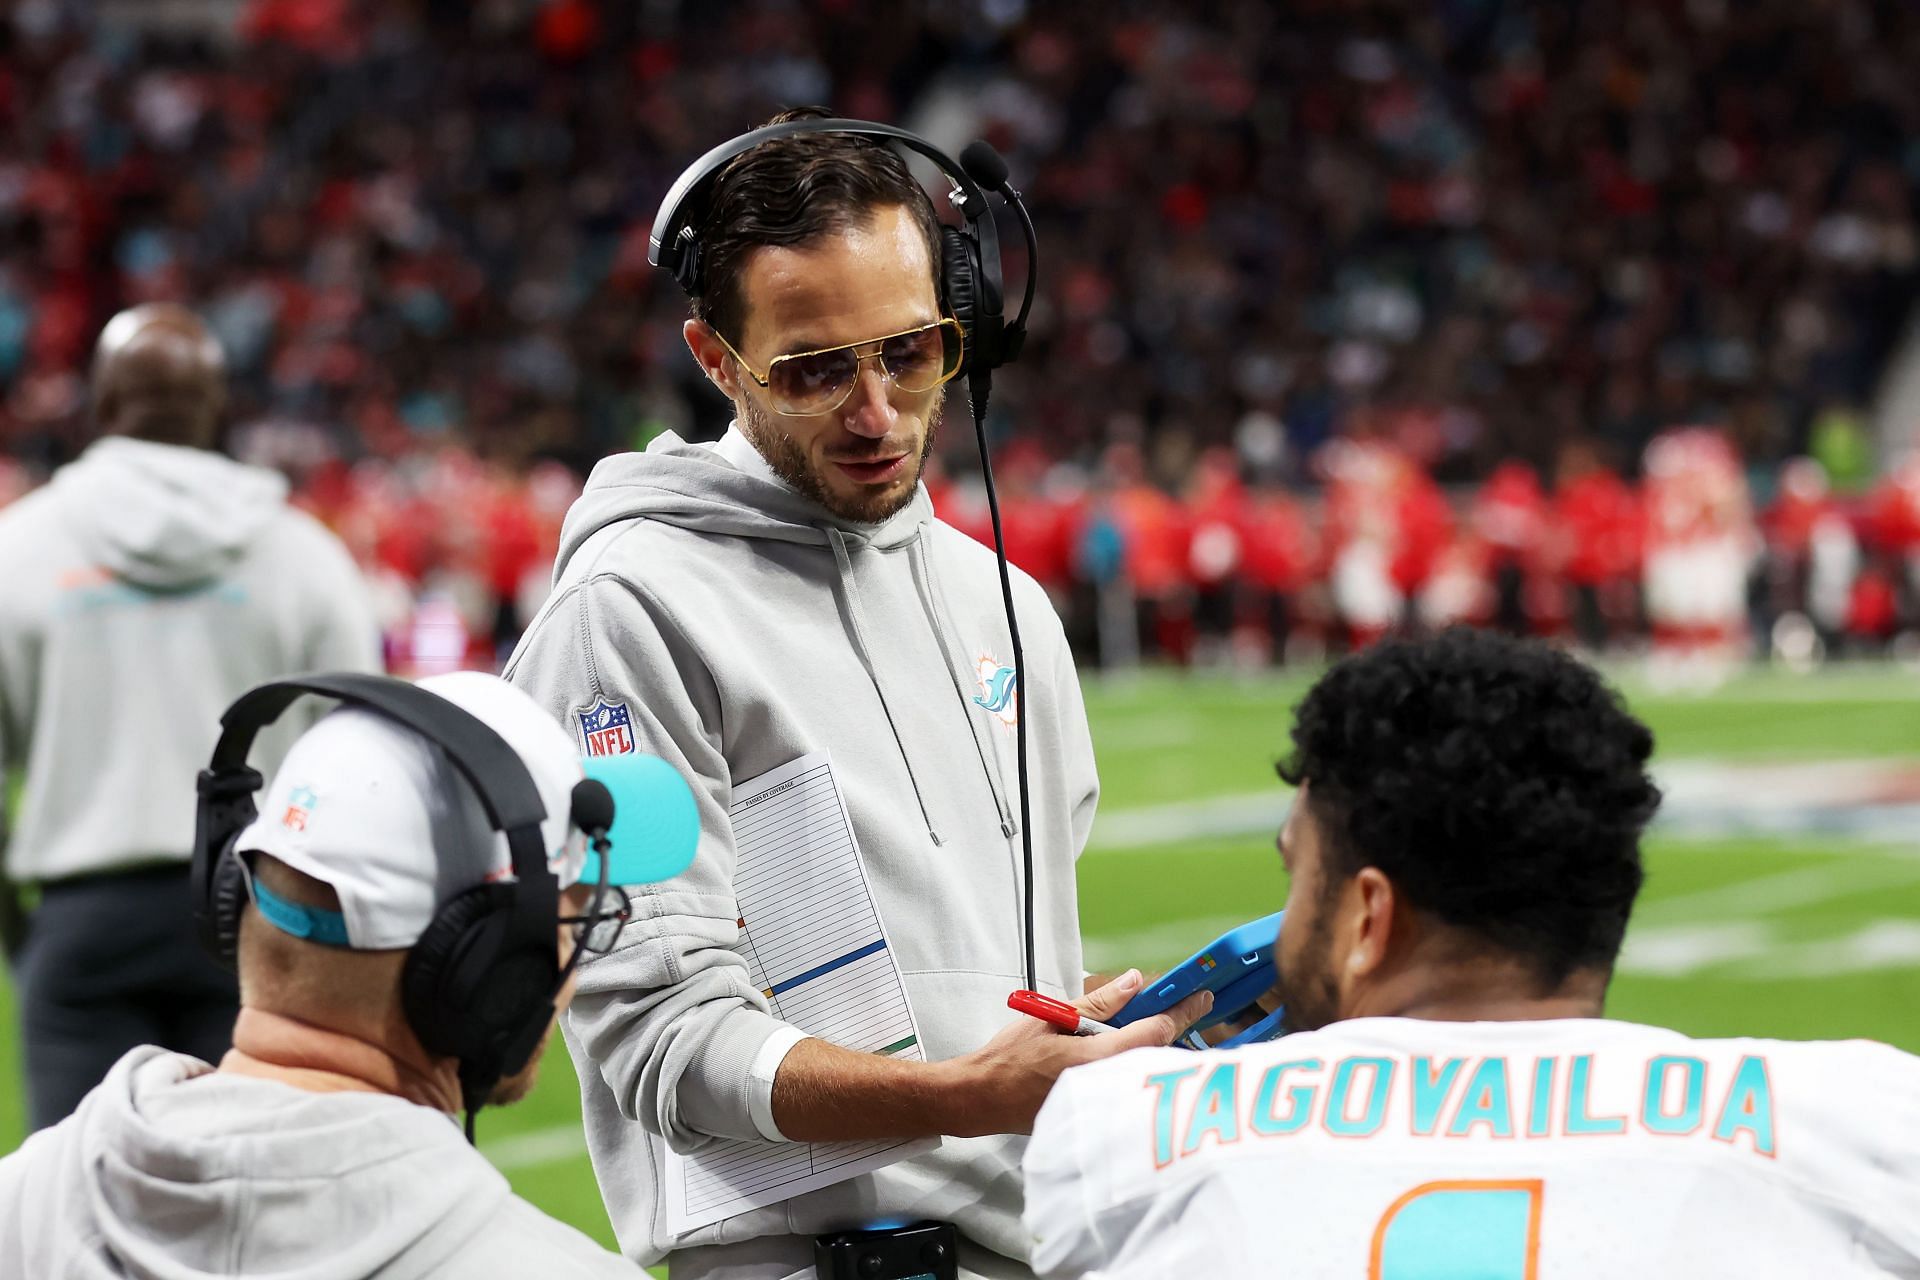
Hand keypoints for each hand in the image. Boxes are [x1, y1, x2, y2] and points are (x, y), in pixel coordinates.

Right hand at [938, 969, 1212, 1137]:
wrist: (983, 1099)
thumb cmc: (1011, 1058)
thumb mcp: (1054, 1016)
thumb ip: (1100, 1001)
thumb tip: (1136, 981)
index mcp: (1096, 1058)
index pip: (1154, 1032)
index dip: (1182, 1011)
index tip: (1202, 996)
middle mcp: (1107, 1085)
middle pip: (1159, 1056)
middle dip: (1177, 1031)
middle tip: (1192, 1007)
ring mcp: (1105, 1106)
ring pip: (1147, 1073)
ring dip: (1160, 1049)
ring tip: (1166, 1026)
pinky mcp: (1099, 1116)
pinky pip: (1131, 1087)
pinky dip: (1141, 1067)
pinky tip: (1139, 1053)